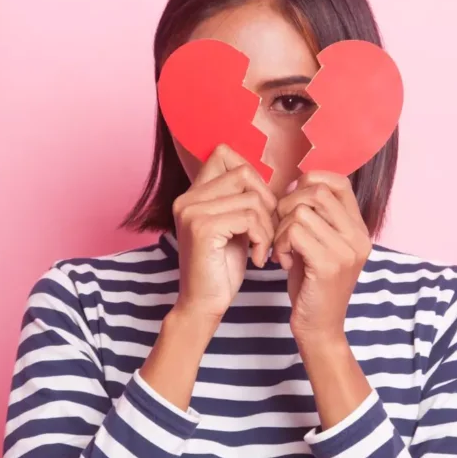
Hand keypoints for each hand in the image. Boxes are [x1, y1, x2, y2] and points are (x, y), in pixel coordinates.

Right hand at [172, 144, 277, 324]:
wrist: (203, 305)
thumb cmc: (222, 268)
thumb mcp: (233, 226)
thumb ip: (240, 199)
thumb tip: (268, 175)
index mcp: (193, 194)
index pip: (224, 153)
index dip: (252, 175)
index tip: (260, 207)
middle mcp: (187, 198)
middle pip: (244, 173)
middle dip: (266, 201)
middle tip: (269, 231)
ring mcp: (192, 211)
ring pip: (251, 198)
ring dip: (268, 225)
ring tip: (265, 248)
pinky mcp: (202, 228)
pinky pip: (250, 218)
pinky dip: (263, 238)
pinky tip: (259, 258)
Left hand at [273, 172, 372, 343]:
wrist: (320, 328)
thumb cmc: (313, 285)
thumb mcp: (319, 244)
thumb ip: (316, 216)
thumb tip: (296, 181)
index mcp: (359, 229)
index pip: (339, 182)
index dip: (310, 181)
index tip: (292, 202)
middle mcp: (358, 237)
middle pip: (316, 191)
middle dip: (287, 205)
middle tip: (280, 229)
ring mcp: (346, 251)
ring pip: (300, 211)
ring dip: (280, 229)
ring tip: (281, 250)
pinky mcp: (329, 265)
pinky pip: (294, 232)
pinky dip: (279, 244)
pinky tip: (281, 262)